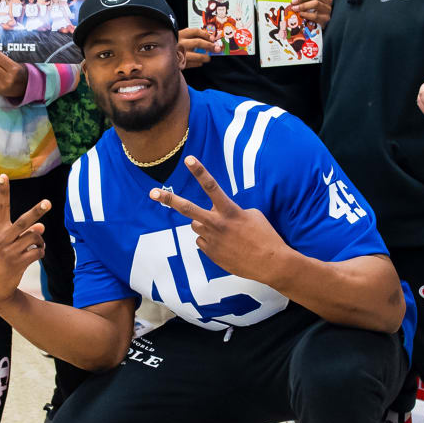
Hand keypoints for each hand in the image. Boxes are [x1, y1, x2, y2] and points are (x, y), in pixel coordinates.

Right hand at [0, 175, 50, 306]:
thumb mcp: (5, 245)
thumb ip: (22, 233)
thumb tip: (41, 226)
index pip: (0, 207)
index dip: (3, 191)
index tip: (4, 176)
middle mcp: (3, 238)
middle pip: (24, 221)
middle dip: (37, 211)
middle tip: (48, 202)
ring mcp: (10, 251)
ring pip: (35, 236)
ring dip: (41, 240)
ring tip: (37, 246)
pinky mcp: (18, 262)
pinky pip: (38, 251)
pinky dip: (40, 252)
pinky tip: (35, 254)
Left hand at [149, 156, 285, 284]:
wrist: (271, 263)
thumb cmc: (265, 235)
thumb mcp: (252, 215)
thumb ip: (229, 210)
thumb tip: (215, 214)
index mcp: (230, 211)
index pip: (211, 186)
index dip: (199, 171)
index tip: (188, 159)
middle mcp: (217, 224)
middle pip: (188, 208)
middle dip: (169, 199)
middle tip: (152, 193)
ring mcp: (212, 240)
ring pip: (196, 225)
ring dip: (205, 225)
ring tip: (225, 233)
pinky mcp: (211, 253)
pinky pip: (202, 241)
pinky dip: (210, 241)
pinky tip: (227, 246)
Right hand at [177, 27, 217, 67]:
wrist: (161, 57)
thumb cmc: (173, 45)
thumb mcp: (180, 37)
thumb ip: (192, 37)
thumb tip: (209, 38)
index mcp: (179, 34)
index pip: (195, 31)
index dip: (206, 34)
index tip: (212, 38)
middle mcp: (179, 43)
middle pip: (198, 43)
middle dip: (209, 46)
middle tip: (216, 48)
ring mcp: (179, 54)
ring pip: (197, 56)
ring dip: (205, 57)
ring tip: (208, 58)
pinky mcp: (179, 63)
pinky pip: (192, 64)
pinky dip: (198, 63)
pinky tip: (199, 62)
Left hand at [292, 0, 332, 24]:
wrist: (327, 24)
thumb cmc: (319, 11)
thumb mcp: (316, 2)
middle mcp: (329, 0)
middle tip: (294, 1)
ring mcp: (328, 9)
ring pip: (315, 3)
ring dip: (303, 5)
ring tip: (295, 8)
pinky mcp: (326, 19)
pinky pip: (315, 15)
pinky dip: (306, 14)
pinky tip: (301, 14)